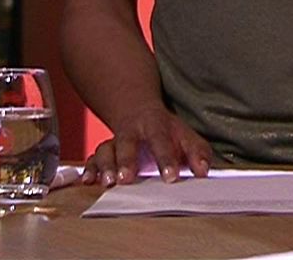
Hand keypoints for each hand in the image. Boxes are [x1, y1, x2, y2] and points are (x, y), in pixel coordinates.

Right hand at [84, 107, 214, 186]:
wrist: (137, 110)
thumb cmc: (166, 130)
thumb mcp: (185, 136)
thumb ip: (197, 153)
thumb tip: (204, 171)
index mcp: (156, 126)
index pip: (161, 140)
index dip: (166, 158)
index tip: (171, 177)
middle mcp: (132, 132)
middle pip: (127, 143)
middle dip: (126, 160)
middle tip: (127, 178)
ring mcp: (115, 142)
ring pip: (105, 151)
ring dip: (105, 167)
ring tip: (108, 183)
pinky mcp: (103, 153)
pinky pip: (92, 160)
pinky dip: (89, 170)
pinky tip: (88, 181)